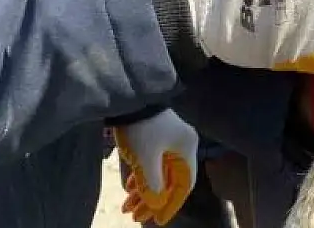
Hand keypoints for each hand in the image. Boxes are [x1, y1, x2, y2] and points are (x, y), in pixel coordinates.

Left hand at [114, 109, 198, 225]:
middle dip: (152, 201)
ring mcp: (168, 142)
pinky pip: (152, 164)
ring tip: (127, 207)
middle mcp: (181, 147)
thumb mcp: (146, 159)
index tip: (157, 220)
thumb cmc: (142, 129)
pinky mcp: (155, 138)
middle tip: (136, 217)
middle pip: (170, 182)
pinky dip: (140, 178)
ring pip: (158, 174)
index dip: (172, 205)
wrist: (128, 98)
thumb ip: (152, 184)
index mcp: (186, 150)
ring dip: (143, 192)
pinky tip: (128, 188)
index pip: (184, 185)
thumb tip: (155, 204)